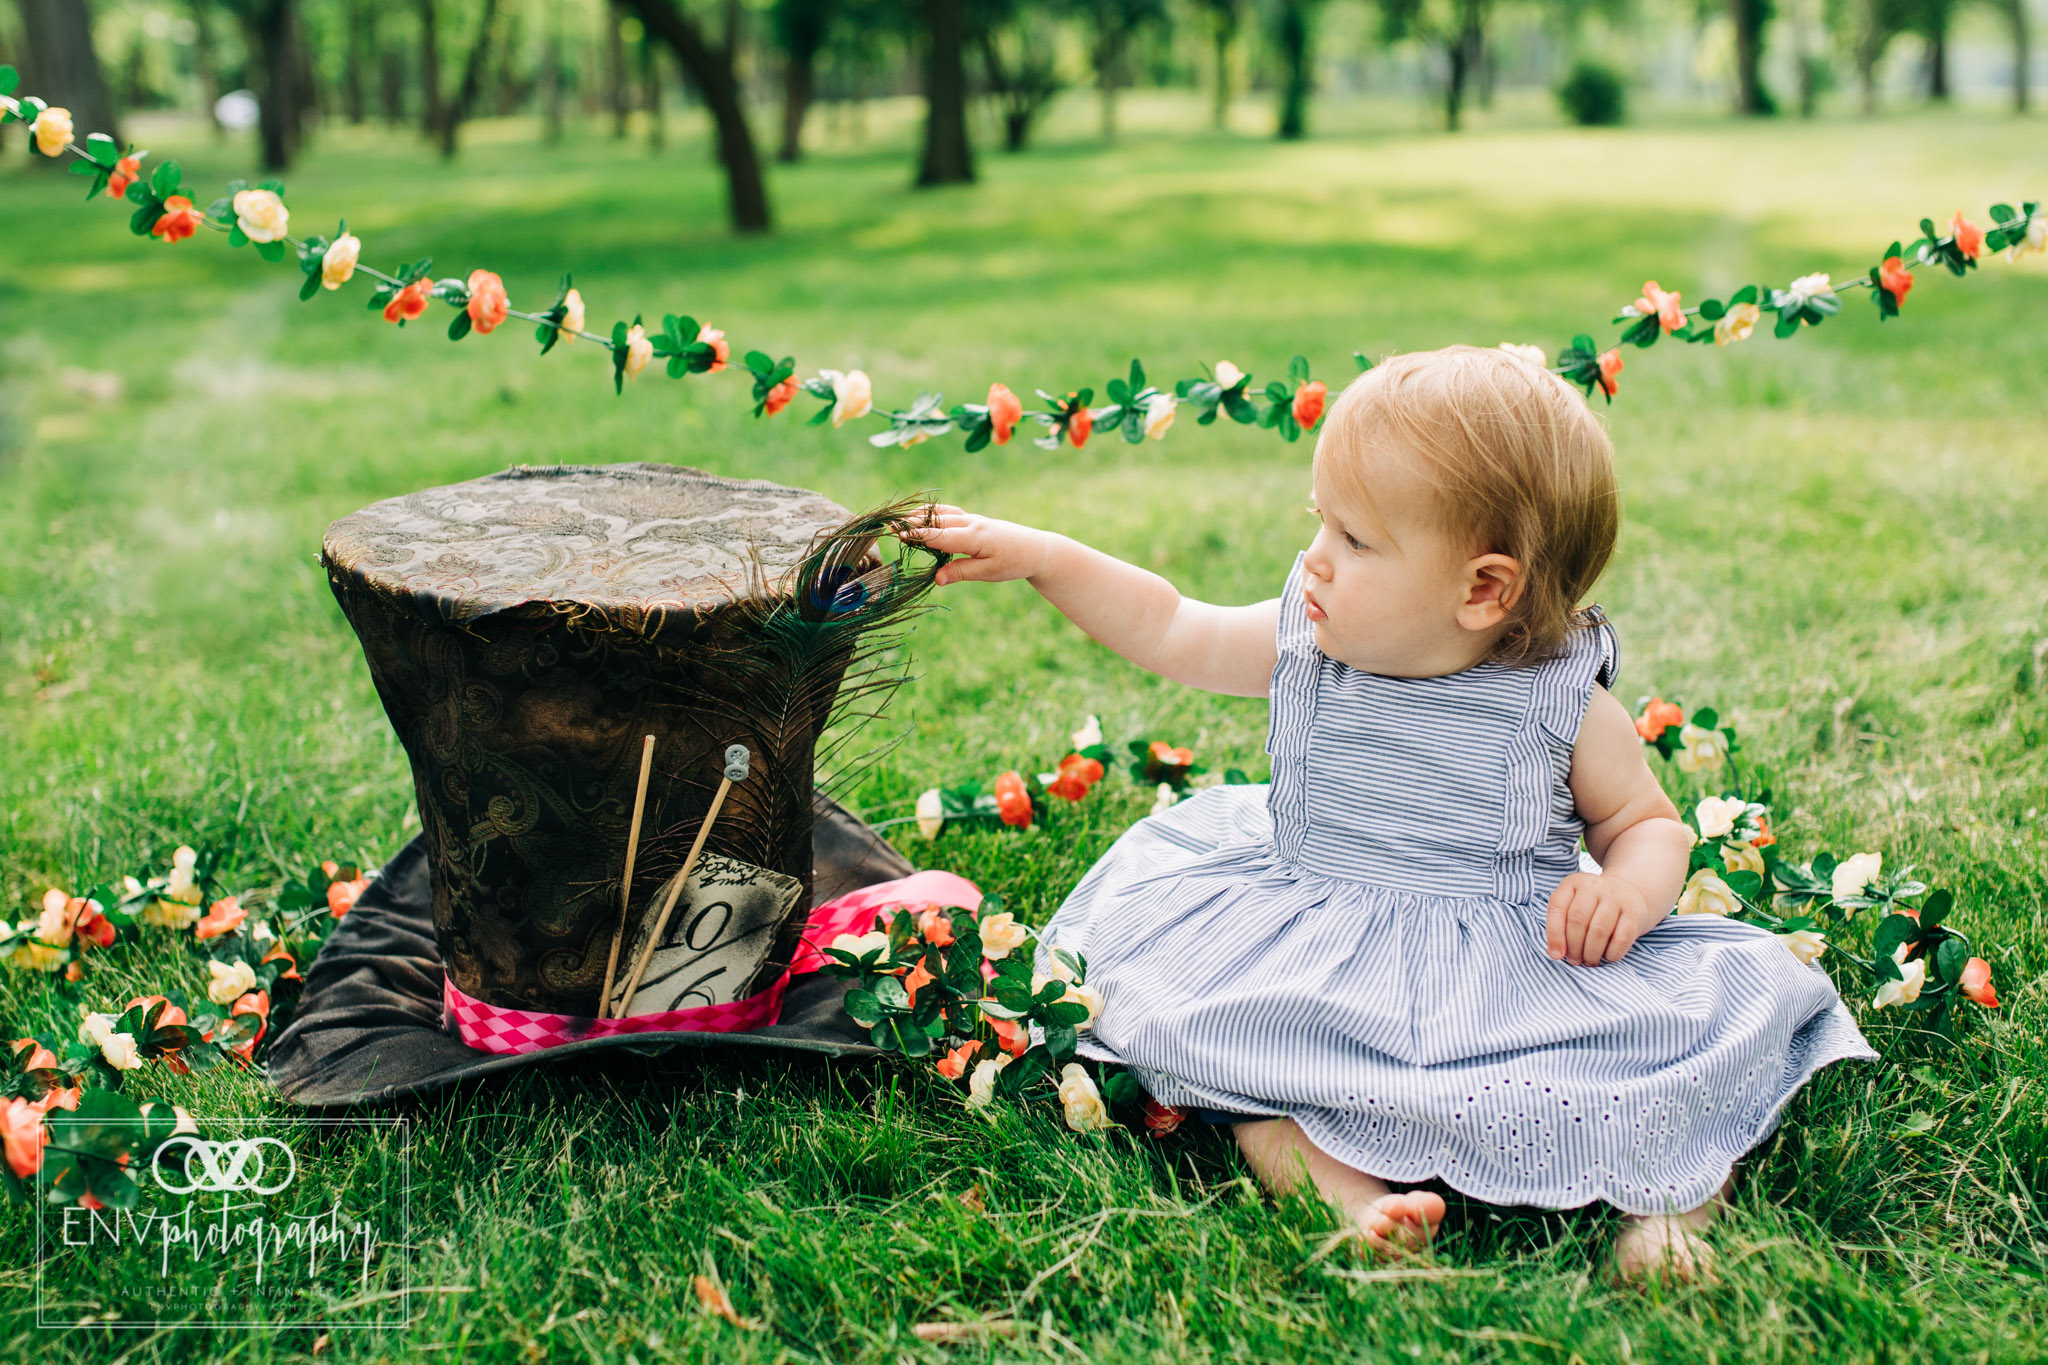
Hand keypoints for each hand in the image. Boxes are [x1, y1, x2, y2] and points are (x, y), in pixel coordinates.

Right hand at [897, 505, 1056, 586]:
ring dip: (921, 515)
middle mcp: (971, 523)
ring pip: (942, 513)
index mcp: (973, 537)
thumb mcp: (988, 573)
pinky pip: (950, 513)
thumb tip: (936, 579)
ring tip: (901, 518)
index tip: (897, 534)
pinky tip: (923, 515)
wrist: (1035, 548)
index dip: (917, 535)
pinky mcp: (974, 520)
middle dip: (913, 522)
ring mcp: (973, 519)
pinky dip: (933, 513)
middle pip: (936, 520)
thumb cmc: (1013, 562)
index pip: (939, 535)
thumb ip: (960, 573)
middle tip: (890, 525)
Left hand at [1545, 873, 1655, 965]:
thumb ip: (1561, 925)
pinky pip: (1621, 939)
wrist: (1631, 895)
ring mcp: (1617, 896)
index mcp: (1574, 882)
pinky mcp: (1634, 912)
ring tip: (1589, 960)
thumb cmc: (1594, 907)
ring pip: (1598, 931)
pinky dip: (1611, 954)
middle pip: (1577, 921)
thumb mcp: (1573, 905)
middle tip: (1575, 960)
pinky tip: (1607, 957)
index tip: (1556, 955)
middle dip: (1573, 947)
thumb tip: (1557, 953)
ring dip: (1591, 953)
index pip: (1557, 907)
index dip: (1554, 934)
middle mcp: (1595, 885)